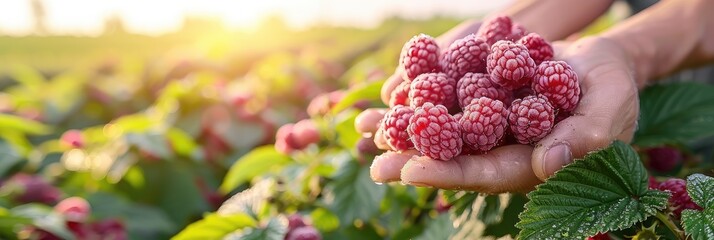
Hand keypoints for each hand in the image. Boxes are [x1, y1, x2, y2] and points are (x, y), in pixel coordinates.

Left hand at [355, 36, 638, 192]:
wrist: (596, 58)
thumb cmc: (611, 90)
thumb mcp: (608, 110)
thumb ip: (584, 138)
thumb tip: (547, 165)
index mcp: (527, 163)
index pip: (485, 173)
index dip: (449, 174)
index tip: (411, 172)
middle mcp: (498, 146)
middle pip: (451, 156)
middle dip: (413, 158)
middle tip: (374, 163)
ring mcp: (484, 120)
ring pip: (438, 127)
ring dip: (401, 127)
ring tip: (362, 127)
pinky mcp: (475, 93)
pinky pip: (441, 93)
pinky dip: (414, 91)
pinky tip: (386, 90)